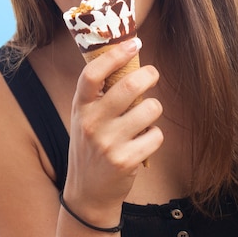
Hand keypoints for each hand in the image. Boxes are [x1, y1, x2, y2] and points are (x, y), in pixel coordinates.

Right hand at [63, 38, 162, 224]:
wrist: (87, 193)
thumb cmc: (92, 145)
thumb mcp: (85, 117)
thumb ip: (101, 93)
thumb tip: (128, 55)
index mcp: (80, 107)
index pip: (93, 74)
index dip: (115, 54)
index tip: (134, 43)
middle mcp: (91, 123)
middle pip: (129, 86)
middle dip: (149, 75)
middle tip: (152, 74)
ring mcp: (108, 144)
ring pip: (150, 109)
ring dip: (154, 109)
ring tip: (144, 117)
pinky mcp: (125, 161)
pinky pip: (157, 135)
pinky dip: (155, 136)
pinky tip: (143, 143)